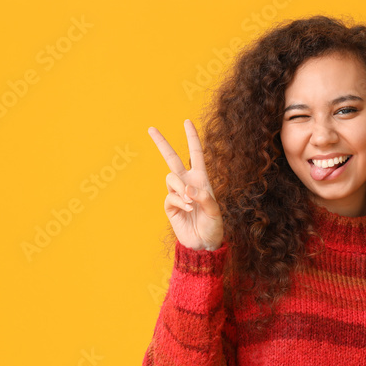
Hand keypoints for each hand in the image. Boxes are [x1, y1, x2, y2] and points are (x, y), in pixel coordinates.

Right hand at [147, 119, 223, 250]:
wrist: (204, 244)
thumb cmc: (213, 226)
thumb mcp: (215, 211)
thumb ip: (203, 197)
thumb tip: (186, 188)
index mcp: (201, 179)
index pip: (195, 154)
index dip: (192, 137)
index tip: (187, 121)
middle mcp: (187, 183)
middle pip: (172, 159)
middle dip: (161, 143)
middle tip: (150, 128)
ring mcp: (177, 194)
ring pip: (170, 178)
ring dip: (180, 189)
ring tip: (192, 204)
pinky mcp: (170, 206)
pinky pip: (170, 197)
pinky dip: (180, 202)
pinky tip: (189, 210)